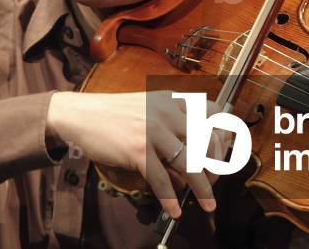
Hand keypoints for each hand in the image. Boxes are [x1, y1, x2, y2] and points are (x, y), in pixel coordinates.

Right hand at [46, 90, 230, 219]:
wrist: (82, 114)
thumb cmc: (116, 115)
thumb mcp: (149, 108)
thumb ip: (172, 125)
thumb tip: (193, 160)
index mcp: (172, 99)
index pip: (213, 111)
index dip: (224, 133)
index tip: (227, 151)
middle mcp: (167, 112)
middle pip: (207, 140)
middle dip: (216, 166)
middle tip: (214, 182)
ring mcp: (152, 130)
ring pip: (190, 163)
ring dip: (202, 188)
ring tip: (208, 204)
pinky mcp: (137, 149)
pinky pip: (161, 179)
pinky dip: (170, 198)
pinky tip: (174, 210)